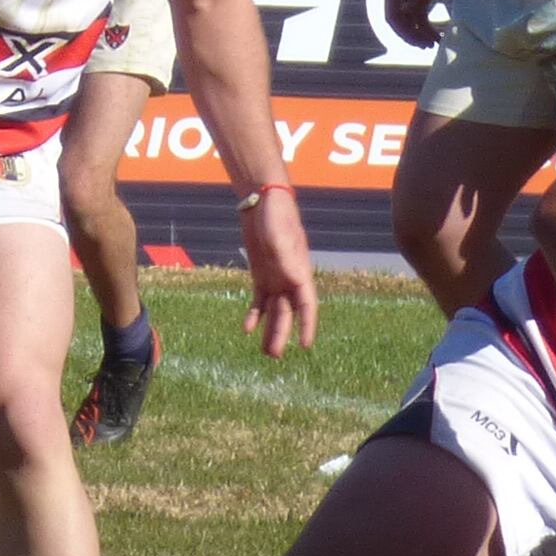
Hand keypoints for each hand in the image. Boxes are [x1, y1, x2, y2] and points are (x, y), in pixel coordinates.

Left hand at [235, 184, 319, 354]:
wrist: (262, 200)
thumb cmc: (276, 215)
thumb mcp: (280, 236)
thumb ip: (287, 258)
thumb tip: (295, 280)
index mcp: (299, 270)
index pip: (307, 304)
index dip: (307, 324)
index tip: (305, 345)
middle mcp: (290, 277)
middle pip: (288, 312)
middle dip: (283, 333)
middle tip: (274, 355)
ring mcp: (276, 276)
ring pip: (275, 310)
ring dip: (271, 329)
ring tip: (266, 351)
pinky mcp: (261, 273)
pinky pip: (259, 300)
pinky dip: (255, 314)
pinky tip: (247, 330)